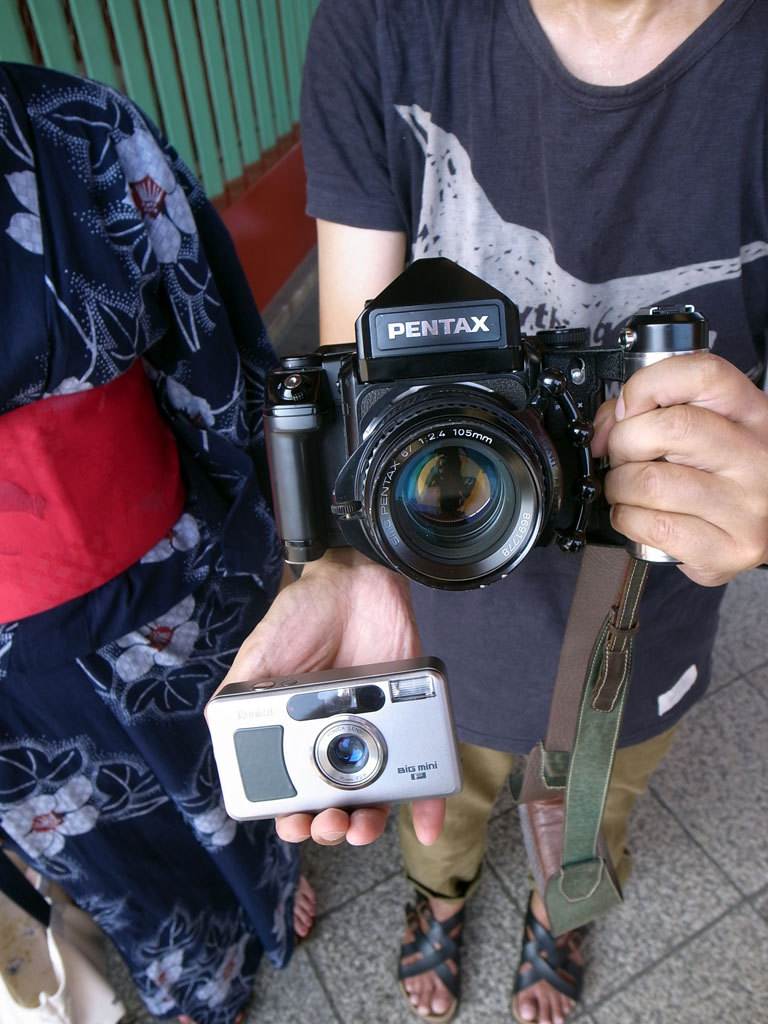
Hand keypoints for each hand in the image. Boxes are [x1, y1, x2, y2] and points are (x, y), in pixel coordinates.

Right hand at [222, 548, 445, 845]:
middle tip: (328, 822)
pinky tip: (426, 828)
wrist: (356, 582)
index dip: (291, 818)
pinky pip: (423, 772)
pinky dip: (429, 805)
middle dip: (328, 827)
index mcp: (293, 738)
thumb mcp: (261, 654)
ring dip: (368, 826)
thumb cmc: (301, 617)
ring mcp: (373, 739)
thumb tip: (218, 729)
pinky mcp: (410, 726)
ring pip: (374, 799)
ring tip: (362, 826)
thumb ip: (240, 693)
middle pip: (332, 805)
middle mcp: (333, 745)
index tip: (293, 824)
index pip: (291, 793)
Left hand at [591, 350, 767, 586]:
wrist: (765, 530)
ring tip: (627, 489)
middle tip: (622, 456)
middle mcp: (756, 456)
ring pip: (651, 482)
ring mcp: (746, 506)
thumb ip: (651, 411)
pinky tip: (637, 516)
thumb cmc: (725, 477)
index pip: (703, 374)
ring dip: (619, 486)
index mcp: (752, 415)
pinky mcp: (729, 549)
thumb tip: (603, 429)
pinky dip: (627, 520)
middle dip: (624, 442)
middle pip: (671, 427)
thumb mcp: (708, 430)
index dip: (649, 385)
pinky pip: (654, 527)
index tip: (629, 408)